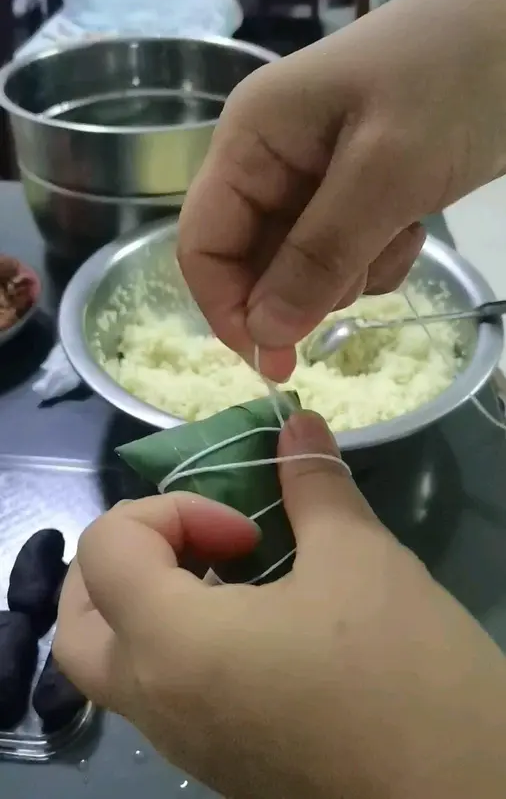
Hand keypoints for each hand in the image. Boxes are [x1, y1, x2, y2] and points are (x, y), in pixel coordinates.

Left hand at [54, 413, 505, 798]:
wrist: (459, 796)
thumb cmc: (400, 669)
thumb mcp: (360, 557)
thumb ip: (313, 483)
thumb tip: (296, 421)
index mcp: (172, 644)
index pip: (106, 549)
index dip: (169, 511)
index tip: (247, 526)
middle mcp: (157, 703)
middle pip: (81, 620)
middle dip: (128, 559)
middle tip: (201, 541)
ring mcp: (184, 744)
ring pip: (116, 664)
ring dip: (151, 602)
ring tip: (233, 577)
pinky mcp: (219, 766)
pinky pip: (162, 697)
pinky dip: (179, 645)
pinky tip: (258, 629)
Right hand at [179, 0, 505, 380]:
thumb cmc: (455, 81)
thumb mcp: (385, 171)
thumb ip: (319, 255)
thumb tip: (263, 336)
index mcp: (251, 137)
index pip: (202, 242)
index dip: (227, 307)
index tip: (274, 361)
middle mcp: (272, 156)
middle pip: (253, 257)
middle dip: (303, 285)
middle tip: (363, 273)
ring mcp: (317, 171)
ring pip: (303, 263)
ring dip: (350, 270)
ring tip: (399, 229)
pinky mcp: (360, 185)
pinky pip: (346, 250)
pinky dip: (378, 255)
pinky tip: (413, 224)